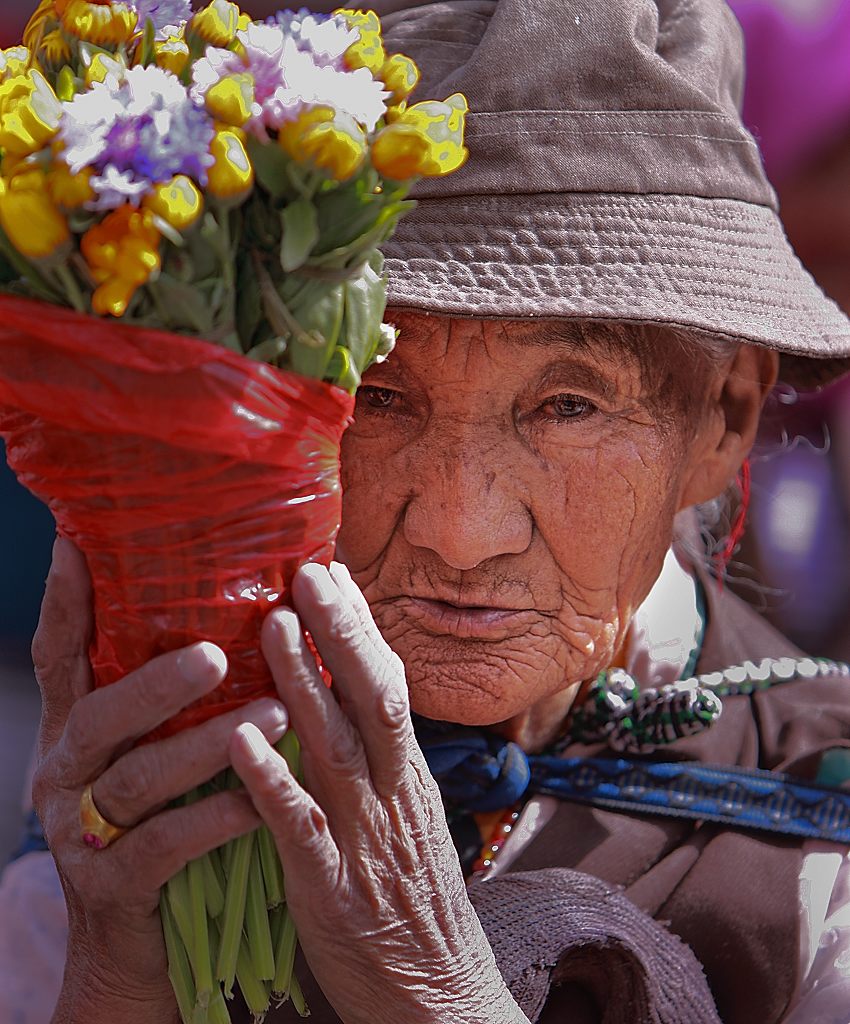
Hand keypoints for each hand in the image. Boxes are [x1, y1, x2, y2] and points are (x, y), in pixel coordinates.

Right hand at [31, 538, 287, 1022]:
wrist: (139, 949)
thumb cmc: (161, 825)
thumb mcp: (154, 754)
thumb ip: (170, 700)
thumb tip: (227, 617)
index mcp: (77, 731)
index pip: (61, 655)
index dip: (64, 600)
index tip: (78, 543)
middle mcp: (67, 773)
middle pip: (98, 714)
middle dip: (155, 681)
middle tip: (217, 652)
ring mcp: (82, 834)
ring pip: (135, 778)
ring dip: (204, 743)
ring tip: (273, 709)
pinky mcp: (112, 888)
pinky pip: (163, 846)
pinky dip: (211, 819)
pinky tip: (256, 800)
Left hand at [229, 561, 529, 1023]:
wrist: (438, 1000)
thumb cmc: (411, 903)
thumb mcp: (406, 821)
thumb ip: (376, 762)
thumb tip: (341, 699)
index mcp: (408, 776)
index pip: (389, 684)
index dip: (361, 627)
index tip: (333, 572)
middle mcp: (394, 795)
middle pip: (374, 698)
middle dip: (342, 632)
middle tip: (306, 573)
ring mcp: (367, 841)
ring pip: (338, 748)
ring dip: (305, 684)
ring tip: (272, 627)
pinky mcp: (334, 894)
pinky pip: (301, 829)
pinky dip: (273, 781)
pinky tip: (241, 741)